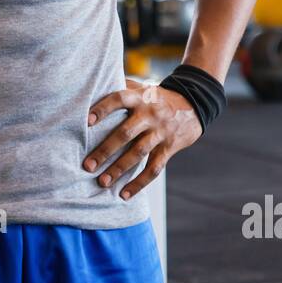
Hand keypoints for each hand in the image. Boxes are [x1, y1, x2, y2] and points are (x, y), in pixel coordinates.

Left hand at [83, 75, 201, 198]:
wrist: (194, 104)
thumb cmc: (157, 97)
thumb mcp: (142, 88)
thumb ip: (122, 88)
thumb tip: (92, 88)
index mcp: (140, 98)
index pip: (119, 99)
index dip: (103, 109)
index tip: (86, 122)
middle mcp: (150, 114)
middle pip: (125, 133)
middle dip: (105, 150)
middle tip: (87, 165)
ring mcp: (161, 132)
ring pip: (138, 153)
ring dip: (119, 169)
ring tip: (102, 182)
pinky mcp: (170, 147)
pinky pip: (154, 168)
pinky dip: (139, 183)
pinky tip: (124, 194)